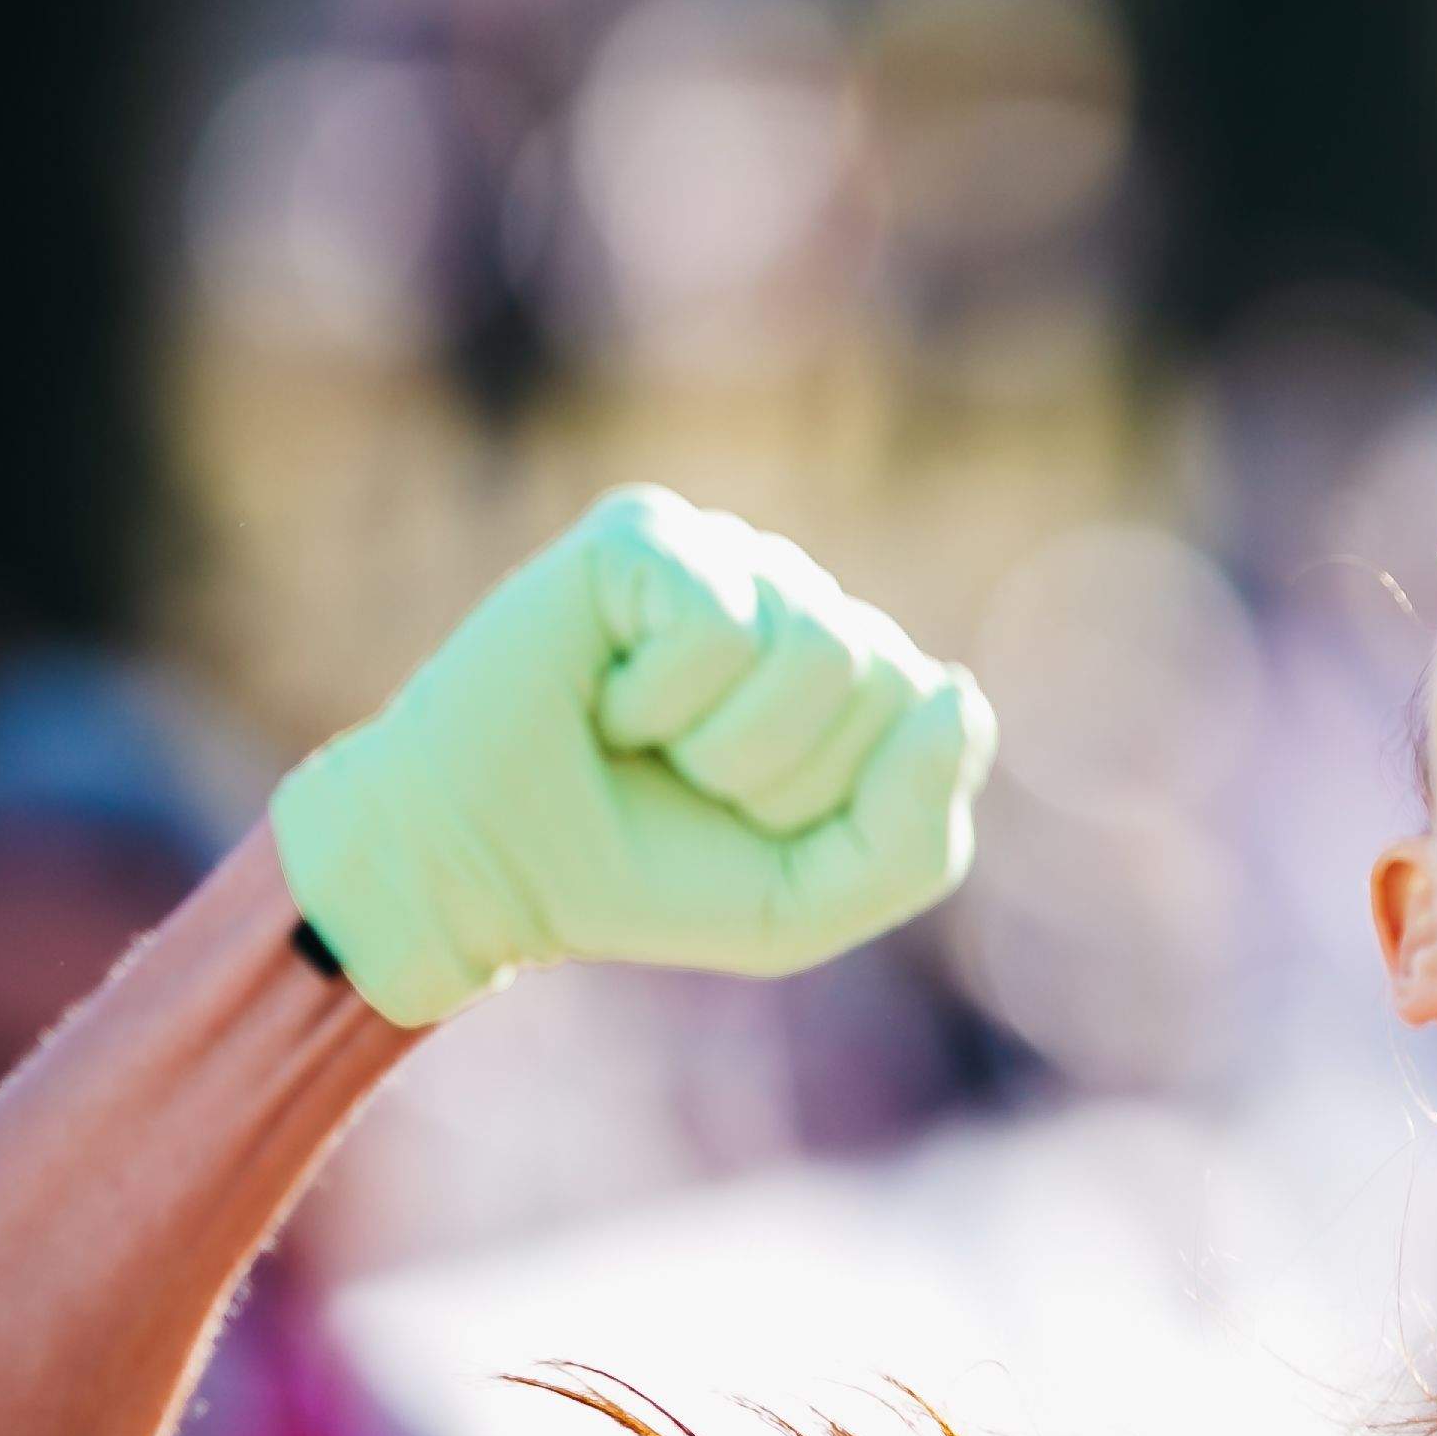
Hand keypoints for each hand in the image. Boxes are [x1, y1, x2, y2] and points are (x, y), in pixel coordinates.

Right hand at [271, 487, 992, 1025]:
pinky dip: (659, 699)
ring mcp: (727, 553)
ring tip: (648, 739)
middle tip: (689, 782)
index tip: (746, 821)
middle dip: (785, 779)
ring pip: (823, 652)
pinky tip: (605, 696)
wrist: (481, 873)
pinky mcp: (648, 532)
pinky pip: (725, 625)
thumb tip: (956, 695)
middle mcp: (800, 596)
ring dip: (724, 744)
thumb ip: (918, 838)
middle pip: (888, 683)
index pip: (936, 721)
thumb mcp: (808, 903)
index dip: (838, 807)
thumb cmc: (648, 876)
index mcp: (854, 671)